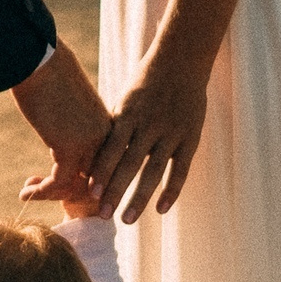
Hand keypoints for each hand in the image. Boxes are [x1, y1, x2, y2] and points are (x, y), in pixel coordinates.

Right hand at [11, 41, 108, 206]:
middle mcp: (105, 137)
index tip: (55, 183)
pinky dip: (41, 192)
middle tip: (39, 191)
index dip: (81, 182)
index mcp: (109, 126)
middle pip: (94, 182)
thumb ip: (74, 120)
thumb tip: (62, 128)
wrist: (38, 59)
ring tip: (27, 192)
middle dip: (66, 194)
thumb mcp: (70, 101)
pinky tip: (25, 193)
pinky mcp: (70, 146)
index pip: (104, 168)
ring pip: (77, 185)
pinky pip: (59, 182)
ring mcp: (90, 142)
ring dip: (50, 194)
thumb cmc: (49, 73)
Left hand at [90, 59, 206, 221]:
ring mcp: (171, 133)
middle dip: (115, 191)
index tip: (90, 193)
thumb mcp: (124, 100)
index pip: (112, 148)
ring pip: (153, 171)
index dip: (101, 171)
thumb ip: (113, 128)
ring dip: (139, 198)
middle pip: (130, 164)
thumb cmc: (146, 84)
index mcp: (129, 115)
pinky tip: (160, 210)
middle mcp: (149, 126)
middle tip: (102, 215)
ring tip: (126, 220)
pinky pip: (180, 169)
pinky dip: (171, 190)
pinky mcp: (190, 138)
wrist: (181, 61)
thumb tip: (90, 154)